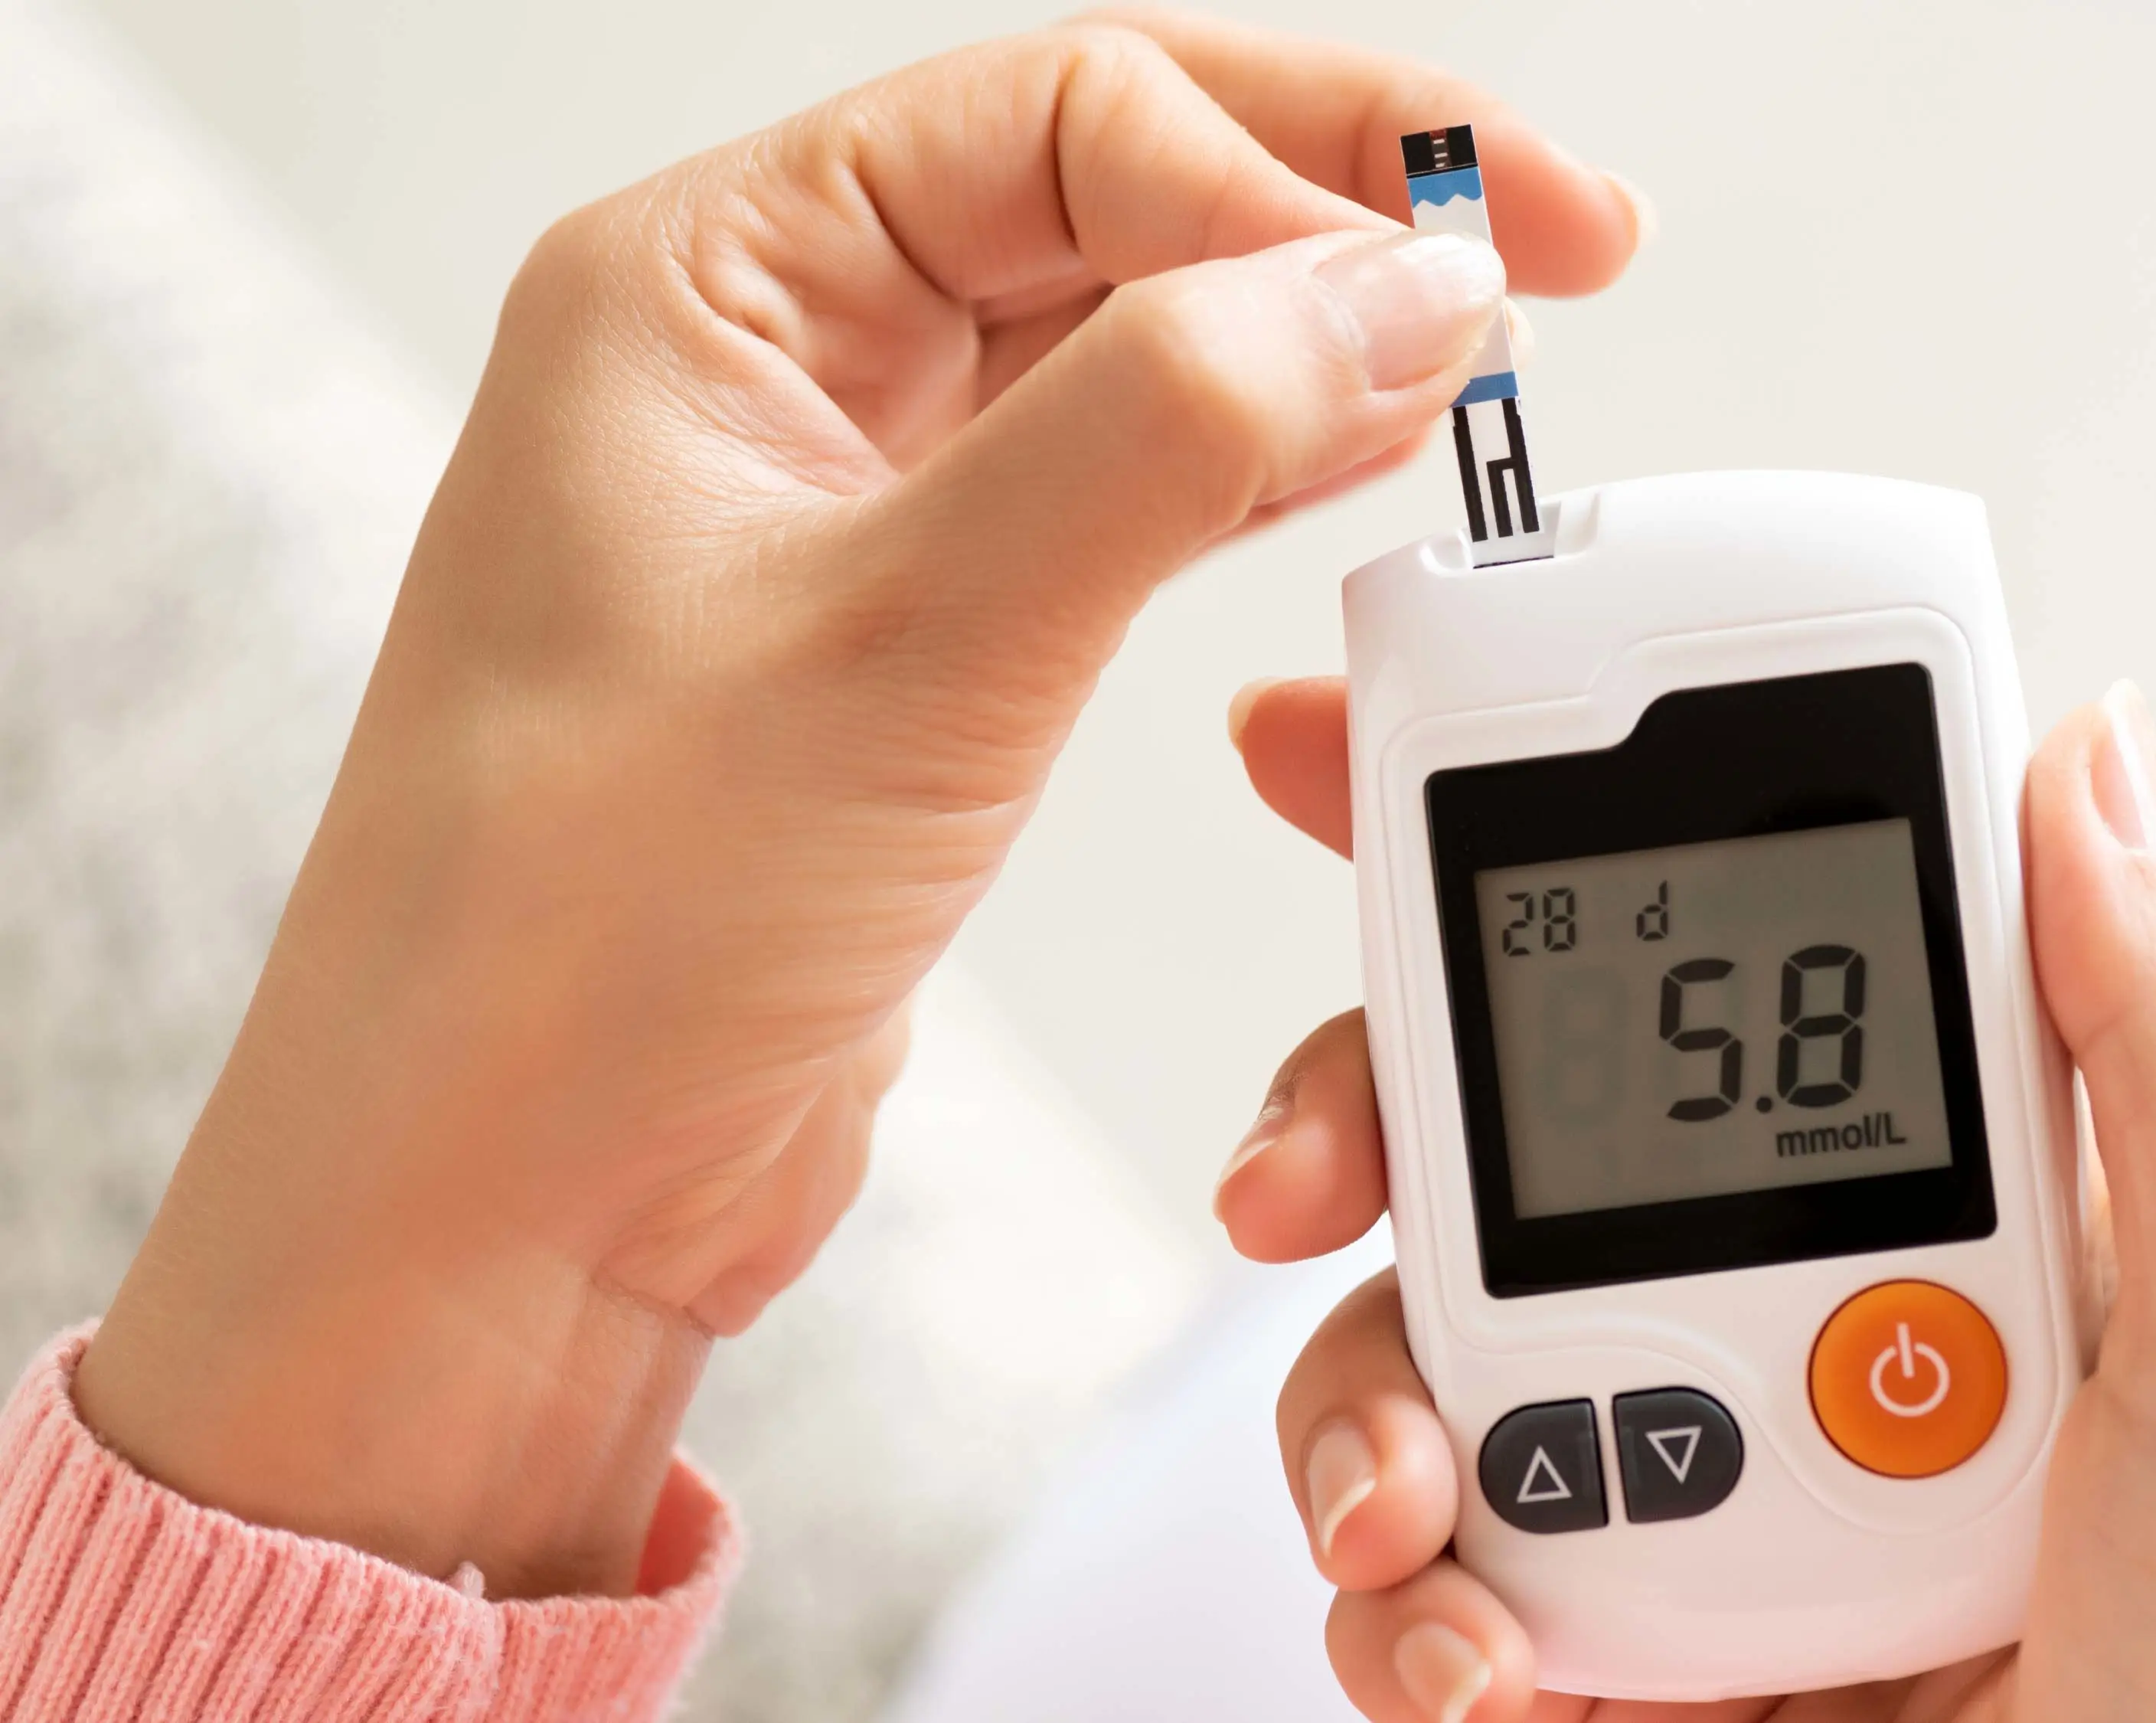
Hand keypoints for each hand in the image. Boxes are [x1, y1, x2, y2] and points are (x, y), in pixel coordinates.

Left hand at [72, 12, 1639, 1597]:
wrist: (499, 1210)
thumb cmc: (576, 944)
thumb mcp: (909, 645)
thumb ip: (1171, 434)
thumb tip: (1396, 284)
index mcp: (704, 288)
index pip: (1059, 115)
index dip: (1289, 164)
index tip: (1467, 269)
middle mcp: (768, 366)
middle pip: (1105, 187)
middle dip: (1330, 208)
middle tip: (1545, 247)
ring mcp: (840, 504)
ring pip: (1122, 338)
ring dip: (1305, 336)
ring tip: (1479, 364)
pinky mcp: (907, 639)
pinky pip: (1112, 486)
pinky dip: (1251, 467)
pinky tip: (1362, 461)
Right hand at [1217, 678, 2155, 1721]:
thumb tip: (2093, 751)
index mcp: (1979, 1207)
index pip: (1757, 959)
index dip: (1574, 831)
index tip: (1379, 753)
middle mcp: (1809, 1316)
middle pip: (1523, 1128)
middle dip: (1365, 1118)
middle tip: (1296, 1176)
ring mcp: (1691, 1485)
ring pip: (1425, 1347)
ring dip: (1360, 1407)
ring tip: (1410, 1517)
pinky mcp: (1599, 1651)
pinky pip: (1417, 1574)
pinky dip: (1398, 1612)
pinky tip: (1476, 1666)